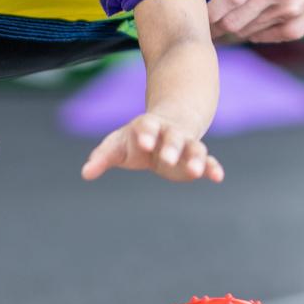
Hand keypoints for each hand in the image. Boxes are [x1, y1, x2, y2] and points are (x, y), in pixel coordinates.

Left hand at [82, 111, 223, 182]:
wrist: (166, 127)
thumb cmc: (136, 138)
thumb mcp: (117, 145)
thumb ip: (102, 158)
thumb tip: (85, 174)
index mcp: (148, 126)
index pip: (147, 126)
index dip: (146, 133)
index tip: (143, 143)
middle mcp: (170, 132)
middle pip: (172, 137)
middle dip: (170, 147)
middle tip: (166, 158)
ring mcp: (185, 144)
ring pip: (194, 148)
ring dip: (195, 158)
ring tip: (196, 171)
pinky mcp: (194, 159)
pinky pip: (207, 161)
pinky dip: (212, 167)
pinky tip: (218, 177)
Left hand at [209, 0, 303, 43]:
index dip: (209, 7)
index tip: (194, 8)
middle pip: (233, 19)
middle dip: (211, 24)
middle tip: (200, 20)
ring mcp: (289, 11)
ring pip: (243, 30)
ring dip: (228, 28)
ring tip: (220, 19)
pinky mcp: (296, 29)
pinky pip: (259, 36)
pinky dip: (248, 31)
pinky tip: (246, 20)